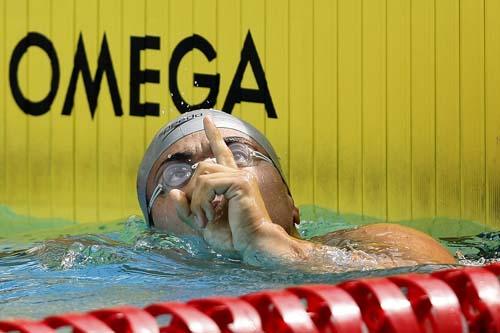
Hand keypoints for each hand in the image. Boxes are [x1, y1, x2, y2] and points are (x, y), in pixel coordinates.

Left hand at [168, 116, 274, 255]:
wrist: (252, 246)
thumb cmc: (234, 237)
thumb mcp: (203, 223)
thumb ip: (188, 209)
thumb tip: (174, 192)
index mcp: (233, 181)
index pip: (221, 152)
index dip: (213, 135)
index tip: (206, 119)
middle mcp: (239, 174)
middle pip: (202, 168)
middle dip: (194, 194)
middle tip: (200, 219)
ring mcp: (241, 177)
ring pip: (203, 175)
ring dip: (197, 201)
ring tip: (205, 220)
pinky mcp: (241, 182)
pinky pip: (208, 184)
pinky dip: (202, 202)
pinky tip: (208, 217)